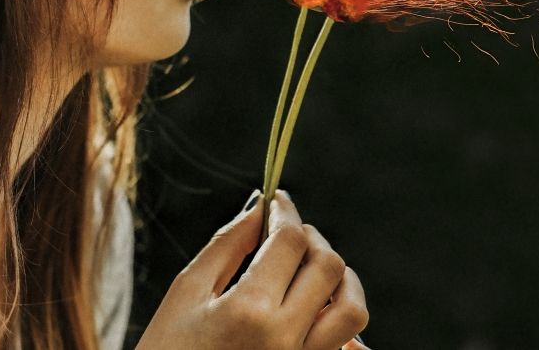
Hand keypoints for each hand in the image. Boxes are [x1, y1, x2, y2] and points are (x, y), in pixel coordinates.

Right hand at [137, 190, 368, 349]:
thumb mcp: (186, 293)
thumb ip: (227, 244)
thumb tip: (260, 206)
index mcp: (250, 311)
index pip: (291, 241)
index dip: (286, 212)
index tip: (278, 202)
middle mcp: (285, 338)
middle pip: (328, 267)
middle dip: (312, 240)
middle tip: (290, 234)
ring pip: (352, 310)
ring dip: (340, 280)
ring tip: (313, 271)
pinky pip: (344, 348)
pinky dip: (342, 323)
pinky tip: (317, 309)